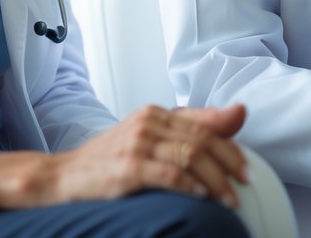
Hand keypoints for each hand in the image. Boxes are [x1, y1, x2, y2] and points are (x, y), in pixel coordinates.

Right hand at [0, 103, 247, 211]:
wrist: (63, 175)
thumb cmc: (109, 159)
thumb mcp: (148, 137)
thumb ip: (187, 128)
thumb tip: (238, 113)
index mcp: (154, 112)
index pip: (203, 123)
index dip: (230, 145)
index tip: (247, 167)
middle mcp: (147, 122)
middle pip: (201, 139)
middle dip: (229, 163)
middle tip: (246, 183)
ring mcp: (137, 143)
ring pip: (190, 156)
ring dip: (215, 180)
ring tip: (230, 199)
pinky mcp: (128, 167)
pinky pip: (168, 174)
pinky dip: (189, 185)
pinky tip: (201, 196)